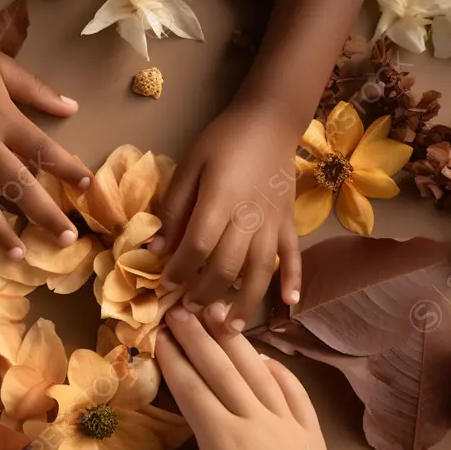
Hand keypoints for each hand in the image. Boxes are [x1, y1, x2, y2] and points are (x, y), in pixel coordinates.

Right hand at [0, 29, 92, 258]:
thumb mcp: (2, 67)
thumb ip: (37, 90)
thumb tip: (73, 107)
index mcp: (4, 120)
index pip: (44, 150)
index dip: (68, 169)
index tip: (87, 187)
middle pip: (19, 186)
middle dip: (45, 215)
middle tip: (66, 240)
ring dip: (0, 232)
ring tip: (18, 256)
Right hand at [135, 305, 352, 449]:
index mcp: (225, 442)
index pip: (193, 390)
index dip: (174, 360)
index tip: (159, 335)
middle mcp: (256, 423)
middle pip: (222, 370)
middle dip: (198, 337)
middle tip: (179, 309)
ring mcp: (288, 424)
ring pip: (257, 372)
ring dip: (234, 341)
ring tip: (217, 314)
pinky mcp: (311, 432)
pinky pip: (294, 390)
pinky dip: (278, 368)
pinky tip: (264, 355)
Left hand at [151, 98, 302, 328]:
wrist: (270, 121)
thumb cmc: (223, 141)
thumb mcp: (189, 165)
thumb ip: (175, 207)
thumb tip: (156, 247)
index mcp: (220, 201)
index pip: (197, 246)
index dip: (178, 270)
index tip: (164, 285)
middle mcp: (249, 217)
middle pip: (227, 267)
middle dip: (205, 293)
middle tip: (188, 310)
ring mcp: (273, 223)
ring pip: (260, 271)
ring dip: (245, 302)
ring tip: (229, 328)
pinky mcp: (289, 222)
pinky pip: (293, 255)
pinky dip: (293, 279)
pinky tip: (290, 303)